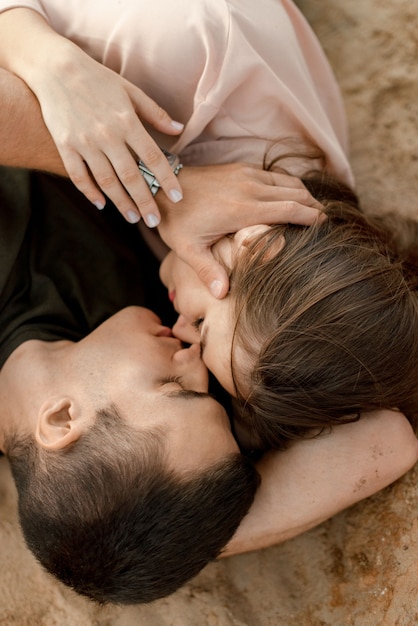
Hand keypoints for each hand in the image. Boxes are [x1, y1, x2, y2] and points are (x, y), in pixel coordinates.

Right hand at [34, 42, 183, 224]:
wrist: (54, 67)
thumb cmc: (97, 78)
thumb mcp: (130, 90)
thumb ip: (155, 113)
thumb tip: (179, 130)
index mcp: (127, 121)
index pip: (153, 157)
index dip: (167, 179)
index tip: (178, 197)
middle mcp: (107, 135)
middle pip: (131, 176)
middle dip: (145, 201)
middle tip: (154, 221)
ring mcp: (84, 142)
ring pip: (106, 181)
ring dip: (121, 203)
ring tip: (133, 218)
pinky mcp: (64, 145)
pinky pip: (78, 176)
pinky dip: (90, 192)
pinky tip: (101, 204)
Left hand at [157, 163, 322, 297]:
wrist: (162, 184)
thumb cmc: (175, 219)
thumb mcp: (187, 249)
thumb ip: (208, 271)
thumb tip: (222, 296)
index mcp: (242, 209)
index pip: (289, 209)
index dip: (311, 216)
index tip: (325, 225)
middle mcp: (249, 187)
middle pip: (296, 193)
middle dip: (314, 205)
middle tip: (326, 220)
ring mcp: (246, 174)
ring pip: (288, 182)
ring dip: (304, 194)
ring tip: (314, 209)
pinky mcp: (241, 168)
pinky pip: (274, 175)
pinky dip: (289, 185)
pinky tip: (290, 196)